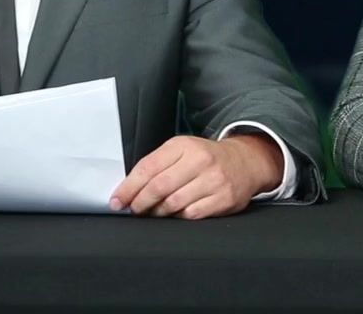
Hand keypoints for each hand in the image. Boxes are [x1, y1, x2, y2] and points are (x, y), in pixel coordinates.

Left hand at [108, 134, 281, 219]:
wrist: (245, 162)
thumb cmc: (205, 158)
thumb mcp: (182, 150)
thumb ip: (157, 164)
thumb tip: (128, 189)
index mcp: (184, 145)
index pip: (148, 167)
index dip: (129, 187)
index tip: (118, 200)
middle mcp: (200, 160)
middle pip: (159, 187)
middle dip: (140, 202)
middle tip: (134, 209)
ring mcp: (214, 180)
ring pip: (174, 203)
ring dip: (159, 212)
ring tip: (155, 211)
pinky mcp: (224, 199)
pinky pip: (192, 215)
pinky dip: (179, 217)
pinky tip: (176, 213)